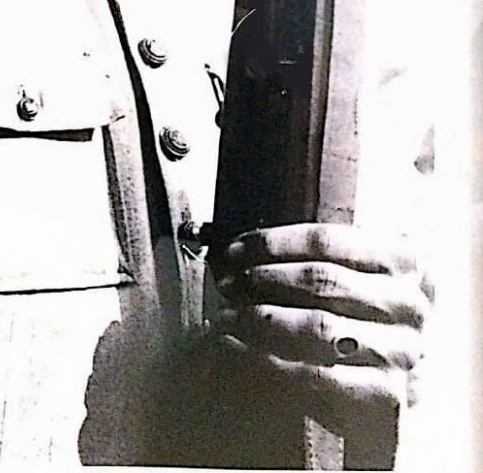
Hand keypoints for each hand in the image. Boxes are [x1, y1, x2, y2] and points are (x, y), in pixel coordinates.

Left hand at [211, 224, 431, 433]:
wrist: (384, 395)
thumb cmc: (354, 320)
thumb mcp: (352, 278)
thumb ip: (317, 256)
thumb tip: (242, 247)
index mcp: (404, 260)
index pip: (328, 239)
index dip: (273, 242)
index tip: (234, 249)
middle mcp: (410, 303)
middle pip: (322, 279)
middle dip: (262, 278)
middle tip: (225, 282)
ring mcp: (403, 350)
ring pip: (319, 326)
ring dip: (261, 318)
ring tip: (226, 315)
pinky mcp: (388, 394)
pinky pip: (318, 374)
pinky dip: (270, 360)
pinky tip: (240, 349)